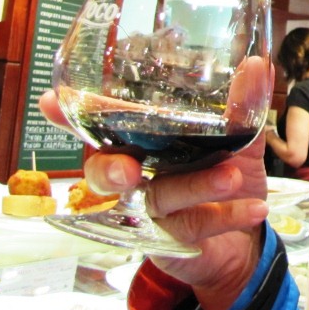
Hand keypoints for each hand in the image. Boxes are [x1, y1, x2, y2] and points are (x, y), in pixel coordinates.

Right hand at [38, 56, 274, 309]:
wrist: (245, 240)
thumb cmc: (225, 177)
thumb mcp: (240, 140)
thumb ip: (244, 106)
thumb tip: (257, 66)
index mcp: (143, 143)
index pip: (101, 126)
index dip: (71, 115)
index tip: (51, 100)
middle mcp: (137, 175)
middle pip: (105, 172)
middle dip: (111, 169)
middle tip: (129, 169)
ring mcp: (149, 213)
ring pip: (158, 198)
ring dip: (195, 186)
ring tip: (231, 177)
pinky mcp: (169, 244)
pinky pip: (193, 227)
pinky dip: (227, 216)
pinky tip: (255, 208)